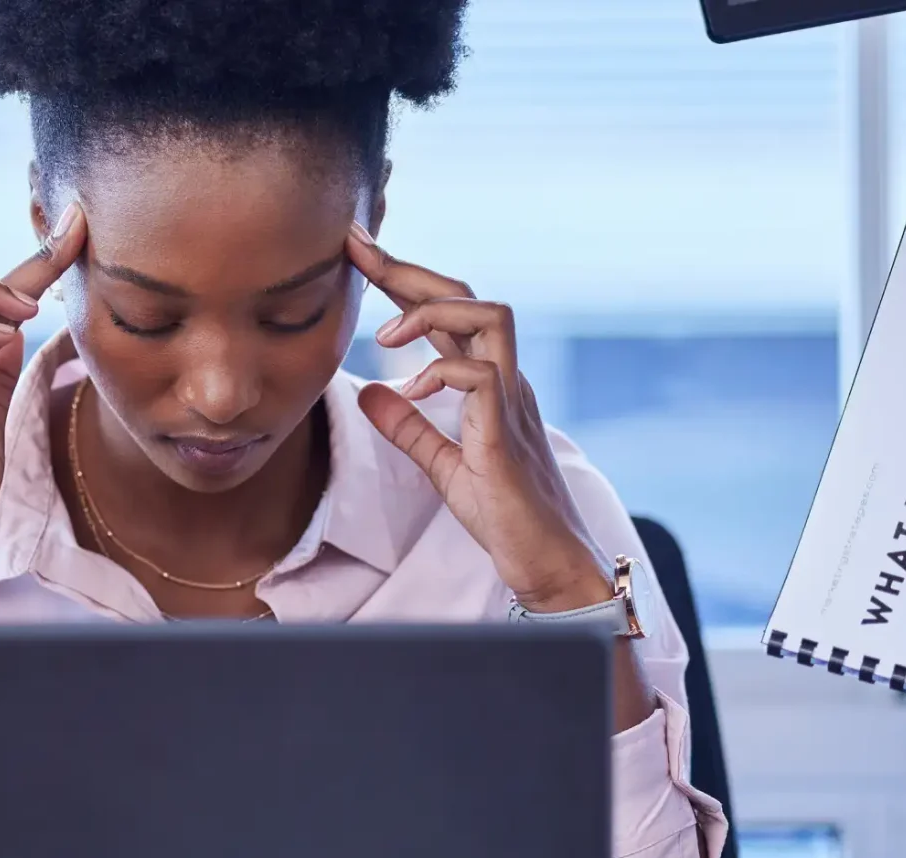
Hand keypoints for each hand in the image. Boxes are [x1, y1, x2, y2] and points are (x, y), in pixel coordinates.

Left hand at [345, 222, 610, 611]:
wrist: (547, 562)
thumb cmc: (506, 516)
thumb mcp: (442, 466)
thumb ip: (409, 428)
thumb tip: (369, 393)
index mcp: (489, 381)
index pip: (449, 312)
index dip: (404, 278)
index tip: (359, 253)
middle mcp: (506, 378)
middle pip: (467, 295)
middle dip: (409, 267)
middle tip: (358, 248)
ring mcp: (512, 400)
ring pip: (489, 316)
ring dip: (430, 312)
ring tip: (385, 336)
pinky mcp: (508, 432)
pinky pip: (480, 376)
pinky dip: (438, 374)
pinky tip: (408, 393)